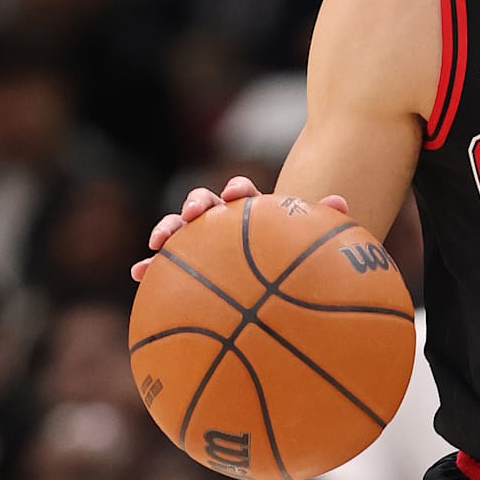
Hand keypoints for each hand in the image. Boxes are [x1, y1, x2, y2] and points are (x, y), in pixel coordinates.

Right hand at [130, 177, 348, 281]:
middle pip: (205, 206)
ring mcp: (201, 247)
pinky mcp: (185, 270)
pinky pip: (165, 267)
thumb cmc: (295, 264)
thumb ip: (323, 224)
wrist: (279, 288)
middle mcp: (222, 225)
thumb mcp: (311, 247)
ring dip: (168, 229)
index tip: (236, 193)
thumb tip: (340, 201)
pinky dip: (151, 267)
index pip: (242, 195)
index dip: (236, 191)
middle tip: (195, 212)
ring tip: (159, 240)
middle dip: (196, 204)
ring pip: (180, 231)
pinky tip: (139, 274)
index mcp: (251, 215)